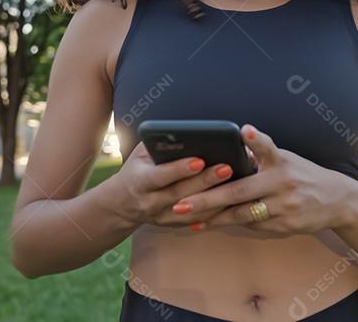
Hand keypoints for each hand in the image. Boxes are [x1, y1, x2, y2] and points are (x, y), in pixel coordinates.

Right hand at [107, 141, 236, 229]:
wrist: (122, 204)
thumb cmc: (137, 169)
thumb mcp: (140, 155)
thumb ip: (158, 144)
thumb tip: (185, 132)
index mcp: (139, 181)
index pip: (160, 176)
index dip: (179, 169)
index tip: (200, 159)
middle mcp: (150, 202)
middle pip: (180, 193)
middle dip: (205, 181)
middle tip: (227, 167)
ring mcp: (162, 217)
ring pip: (192, 210)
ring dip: (215, 198)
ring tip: (235, 182)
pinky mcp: (174, 225)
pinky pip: (198, 220)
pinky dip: (216, 211)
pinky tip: (232, 200)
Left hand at [168, 124, 352, 233]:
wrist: (337, 200)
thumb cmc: (302, 174)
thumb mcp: (286, 159)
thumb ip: (260, 156)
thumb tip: (229, 147)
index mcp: (281, 162)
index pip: (267, 146)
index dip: (256, 139)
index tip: (244, 129)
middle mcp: (282, 183)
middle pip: (239, 192)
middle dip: (207, 199)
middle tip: (182, 204)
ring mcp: (283, 206)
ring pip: (241, 214)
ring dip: (213, 218)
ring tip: (188, 220)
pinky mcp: (284, 226)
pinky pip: (251, 225)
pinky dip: (229, 224)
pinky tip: (209, 224)